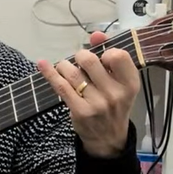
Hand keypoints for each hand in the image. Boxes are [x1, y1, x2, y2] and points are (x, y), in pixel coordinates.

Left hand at [38, 32, 140, 156]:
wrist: (108, 139)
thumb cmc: (115, 105)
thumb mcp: (120, 83)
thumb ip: (111, 57)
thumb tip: (96, 34)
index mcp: (130, 84)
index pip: (117, 55)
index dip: (106, 52)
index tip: (102, 58)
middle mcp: (115, 94)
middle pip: (90, 61)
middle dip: (80, 56)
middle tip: (79, 62)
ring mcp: (97, 104)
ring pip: (73, 72)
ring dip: (65, 66)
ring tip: (66, 69)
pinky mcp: (80, 111)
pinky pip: (61, 86)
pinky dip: (50, 73)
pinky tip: (42, 64)